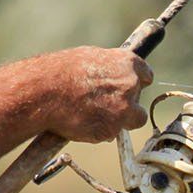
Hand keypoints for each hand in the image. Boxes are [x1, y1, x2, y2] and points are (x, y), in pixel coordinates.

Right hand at [0, 47, 151, 157]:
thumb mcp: (90, 58)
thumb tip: (113, 74)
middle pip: (139, 102)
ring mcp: (123, 110)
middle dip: (126, 105)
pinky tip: (82, 122)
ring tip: (91, 115)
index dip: (136, 85)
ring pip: (130, 121)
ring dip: (116, 121)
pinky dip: (99, 131)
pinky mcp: (111, 130)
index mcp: (128, 63)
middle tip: (105, 105)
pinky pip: (110, 134)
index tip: (129, 90)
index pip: (146, 77)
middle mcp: (131, 86)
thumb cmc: (61, 71)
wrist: (45, 92)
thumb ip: (110, 68)